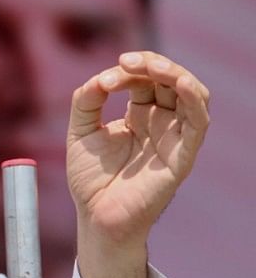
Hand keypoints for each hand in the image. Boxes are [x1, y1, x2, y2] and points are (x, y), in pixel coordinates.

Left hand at [66, 51, 209, 277]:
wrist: (96, 216)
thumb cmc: (90, 178)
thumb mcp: (80, 131)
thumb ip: (87, 100)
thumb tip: (101, 76)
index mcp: (139, 115)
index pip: (145, 79)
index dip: (129, 69)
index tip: (106, 78)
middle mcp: (162, 122)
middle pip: (170, 79)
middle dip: (153, 63)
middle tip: (128, 61)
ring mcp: (175, 137)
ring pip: (192, 94)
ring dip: (175, 73)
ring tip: (151, 66)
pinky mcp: (183, 155)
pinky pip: (199, 122)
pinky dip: (193, 98)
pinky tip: (180, 83)